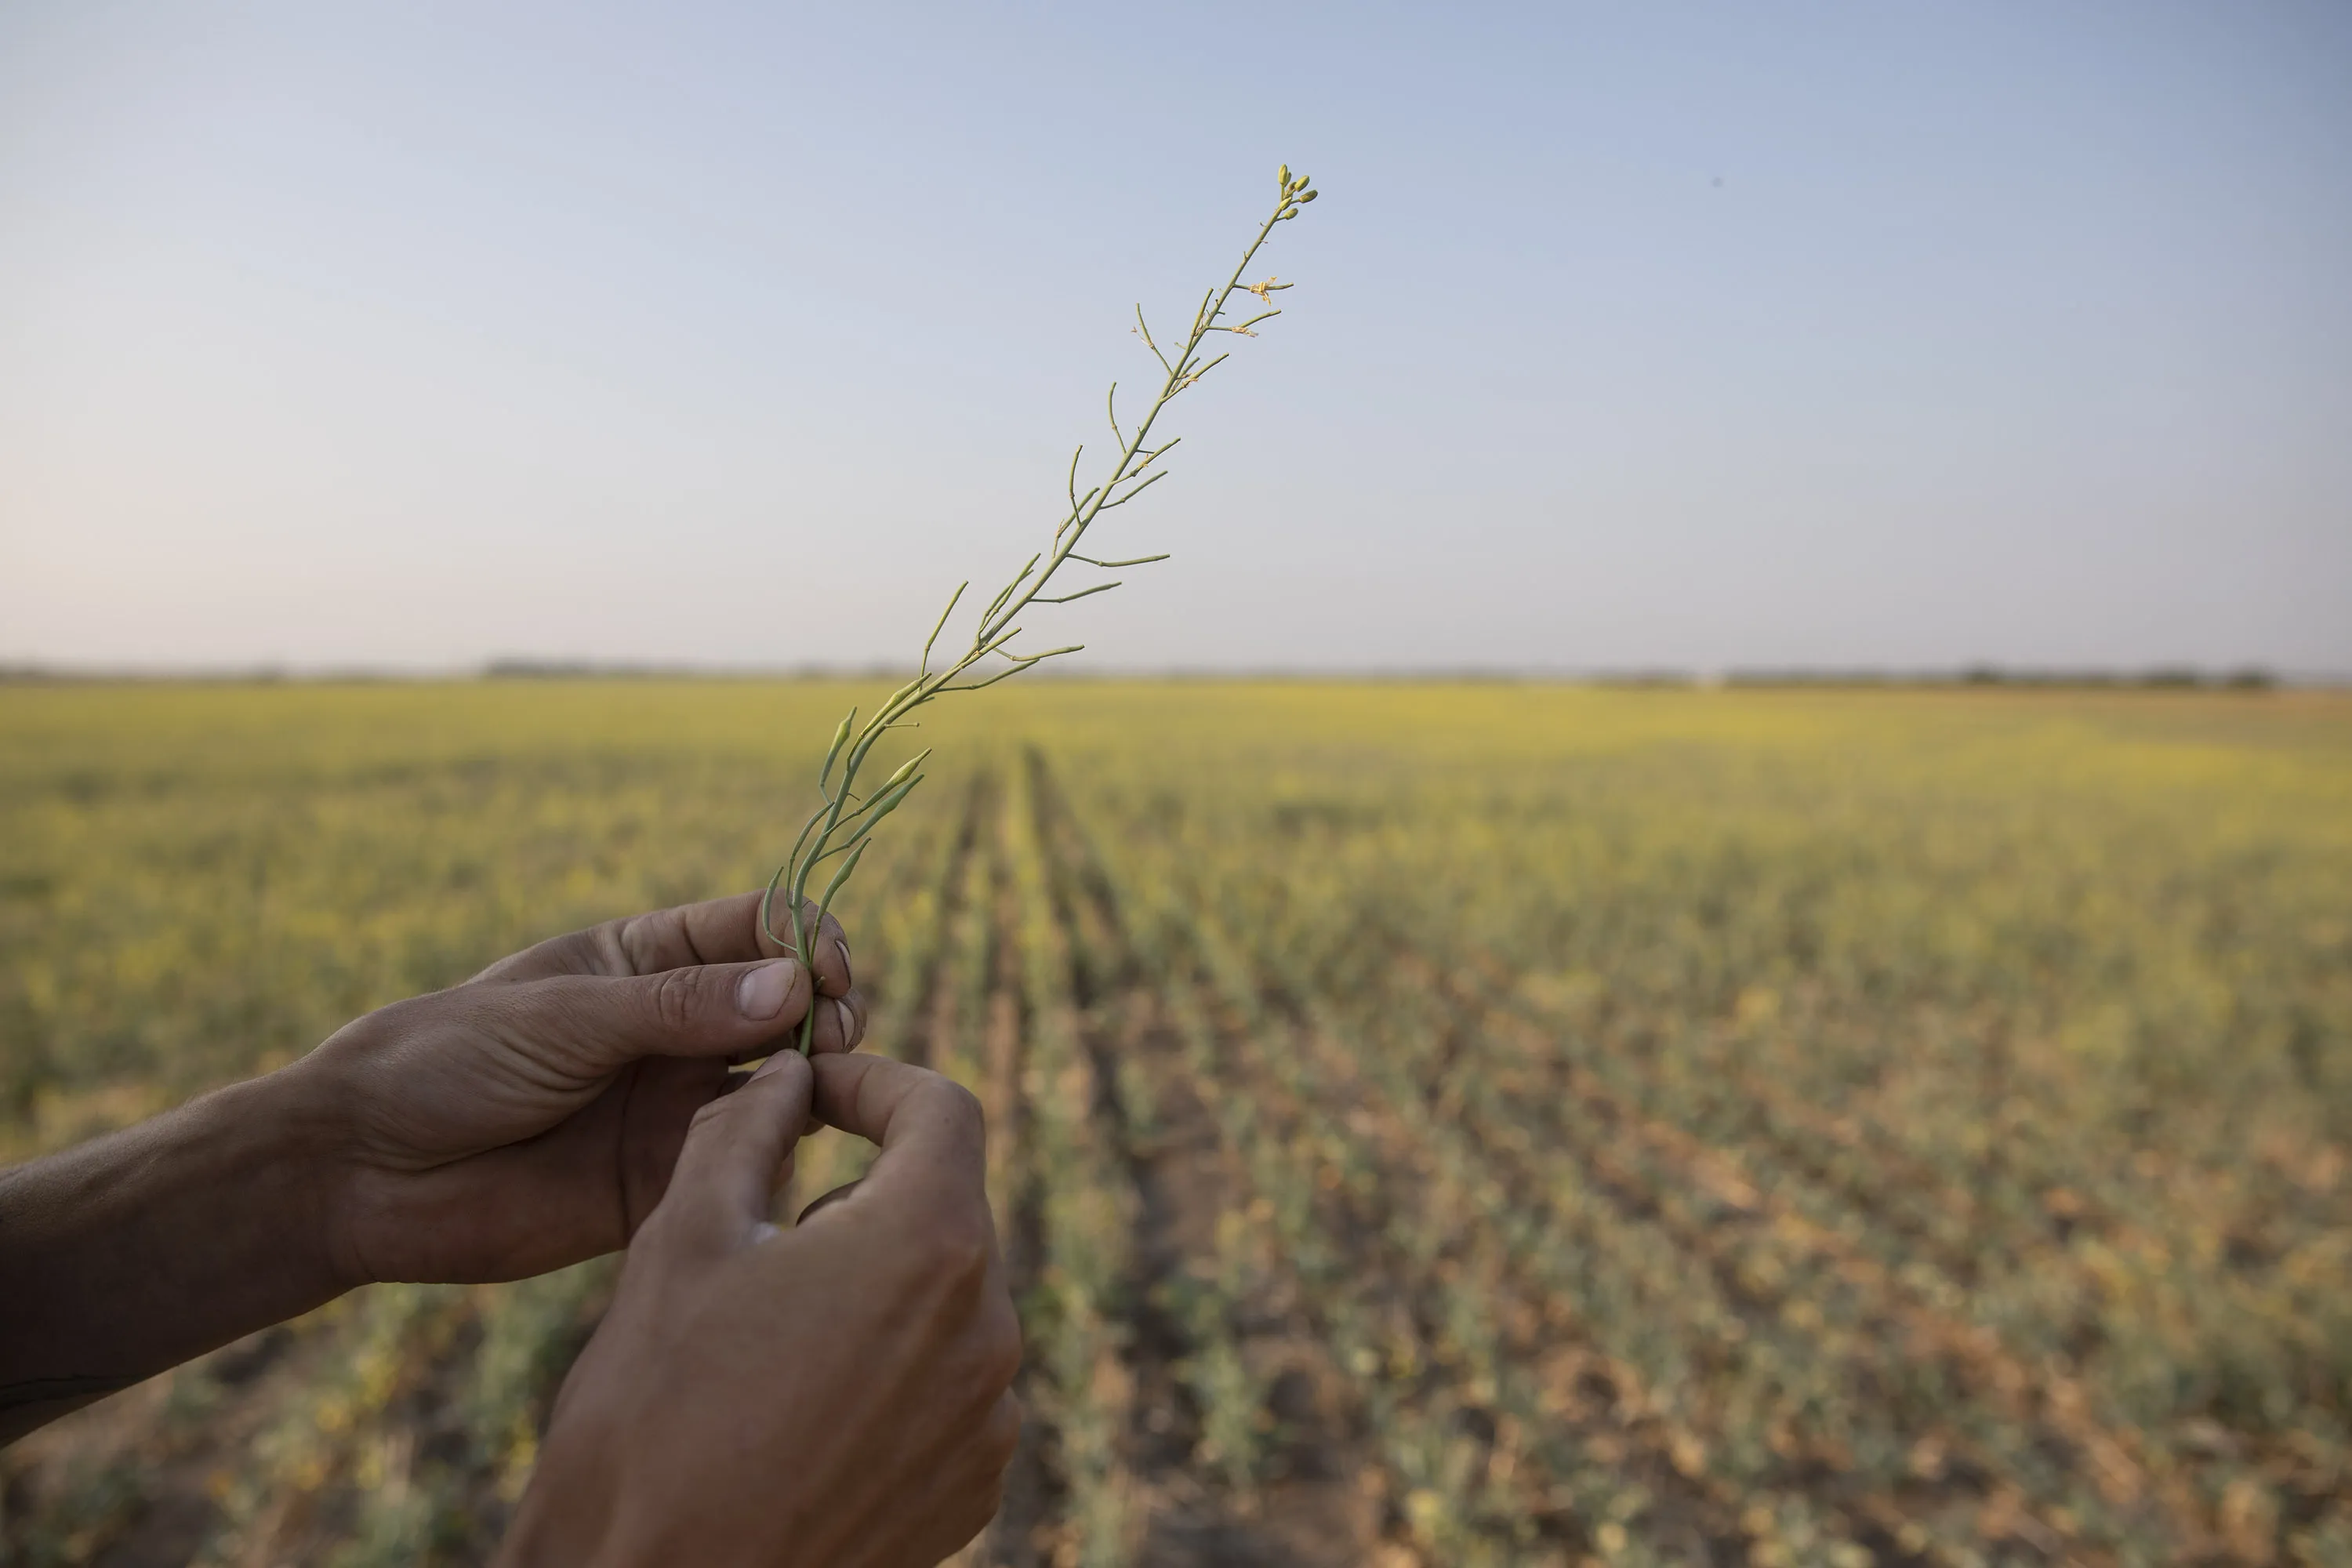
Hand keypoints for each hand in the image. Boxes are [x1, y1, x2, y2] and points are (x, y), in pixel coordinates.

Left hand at [295, 891, 870, 1285]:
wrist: (363, 1174)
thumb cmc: (444, 1063)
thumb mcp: (563, 1016)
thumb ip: (678, 1007)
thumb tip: (796, 986)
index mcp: (649, 962)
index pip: (761, 928)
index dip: (808, 940)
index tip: (828, 972)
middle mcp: (678, 1030)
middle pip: (793, 1004)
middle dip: (829, 1012)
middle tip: (831, 1038)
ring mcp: (677, 1107)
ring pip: (786, 1086)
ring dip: (817, 1084)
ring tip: (812, 1094)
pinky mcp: (670, 1184)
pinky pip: (747, 1167)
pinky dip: (776, 1159)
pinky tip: (769, 1158)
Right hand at [497, 1051, 1022, 1567]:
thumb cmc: (650, 1420)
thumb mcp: (681, 1239)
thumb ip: (744, 1128)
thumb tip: (784, 1074)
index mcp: (930, 1245)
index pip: (943, 1110)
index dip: (873, 1083)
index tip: (812, 1092)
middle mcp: (988, 1328)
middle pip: (943, 1208)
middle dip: (860, 1194)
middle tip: (757, 1230)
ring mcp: (988, 1418)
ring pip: (942, 1299)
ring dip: (870, 1287)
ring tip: (765, 1336)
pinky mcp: (971, 1486)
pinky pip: (945, 1386)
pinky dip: (887, 1370)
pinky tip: (798, 1409)